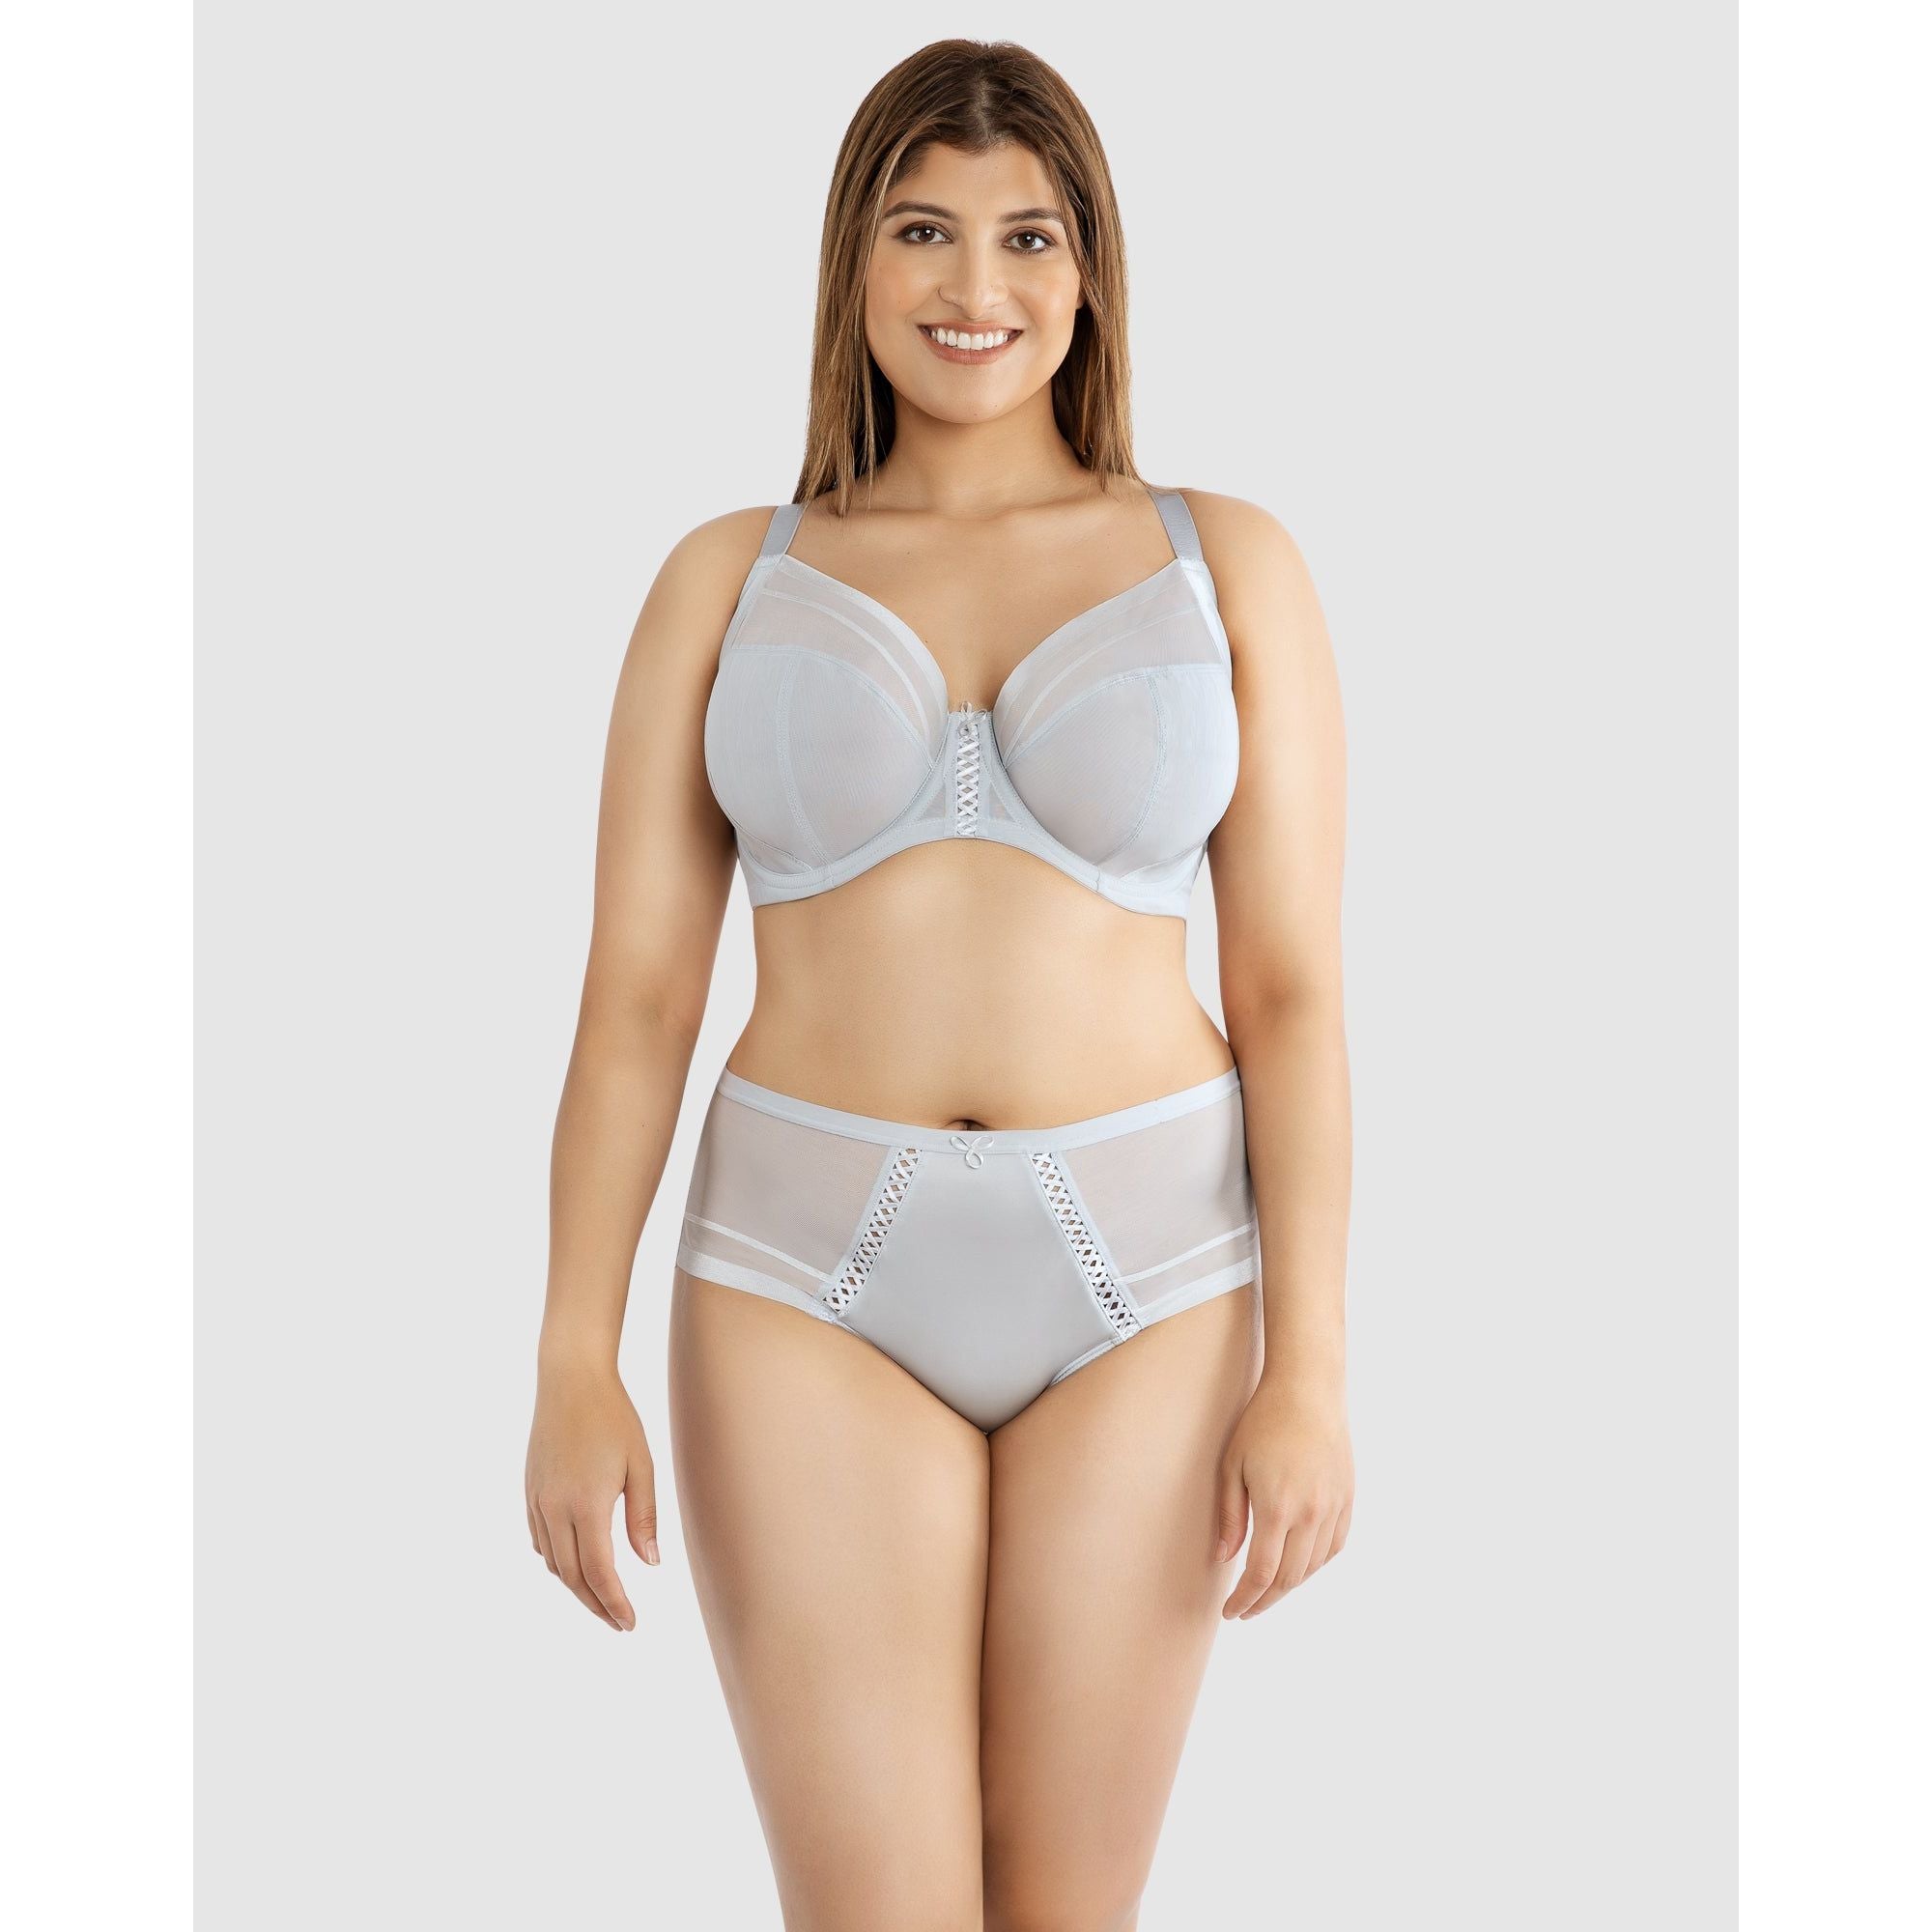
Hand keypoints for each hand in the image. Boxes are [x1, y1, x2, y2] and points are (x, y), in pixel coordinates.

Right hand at [524, 1356, 658, 1630]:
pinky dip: (556, 1560)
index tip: (629, 1623)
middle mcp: (555, 1509)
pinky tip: (574, 1562)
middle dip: (596, 1605)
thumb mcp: (641, 1465)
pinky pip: (540, 1540)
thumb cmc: (614, 1418)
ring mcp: (538, 1501)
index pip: (600, 1572)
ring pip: (553, 1562)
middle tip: (617, 1622)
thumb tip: (649, 1564)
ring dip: (575, 1586)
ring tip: (601, 1597)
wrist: (570, 1380)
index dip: (614, 1604)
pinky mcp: (530, 1491)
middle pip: (572, 1576)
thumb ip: (643, 1517)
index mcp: (587, 1505)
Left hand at [1214, 1378, 1352, 1618]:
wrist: (1308, 1391)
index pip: (1262, 1573)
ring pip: (1313, 1566)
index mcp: (1278, 1508)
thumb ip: (1231, 1517)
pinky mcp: (1348, 1499)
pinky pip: (1334, 1547)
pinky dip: (1315, 1564)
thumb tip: (1226, 1559)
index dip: (1246, 1599)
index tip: (1232, 1612)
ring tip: (1267, 1589)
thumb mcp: (1232, 1466)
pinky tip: (1299, 1565)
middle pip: (1289, 1578)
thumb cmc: (1263, 1423)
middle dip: (1265, 1600)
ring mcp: (1334, 1508)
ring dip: (1290, 1585)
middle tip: (1246, 1610)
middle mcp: (1311, 1514)